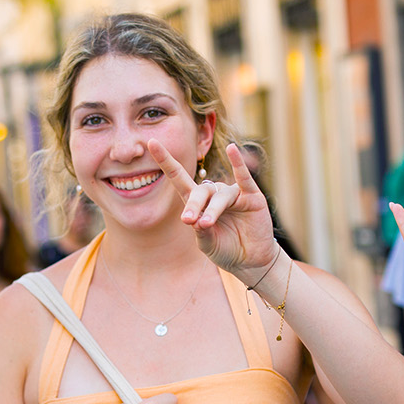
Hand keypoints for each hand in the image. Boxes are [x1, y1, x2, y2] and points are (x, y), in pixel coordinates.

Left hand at [155, 141, 277, 283]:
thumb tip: (197, 219)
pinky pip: (244, 178)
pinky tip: (232, 150)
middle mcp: (214, 194)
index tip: (151, 143)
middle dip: (193, 205)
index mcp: (198, 203)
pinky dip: (238, 164)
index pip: (179, 178)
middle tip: (188, 220)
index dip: (166, 161)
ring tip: (206, 224)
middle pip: (199, 191)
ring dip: (213, 209)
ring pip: (220, 196)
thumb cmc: (225, 250)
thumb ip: (201, 231)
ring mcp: (233, 194)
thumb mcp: (208, 244)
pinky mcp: (252, 197)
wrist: (250, 261)